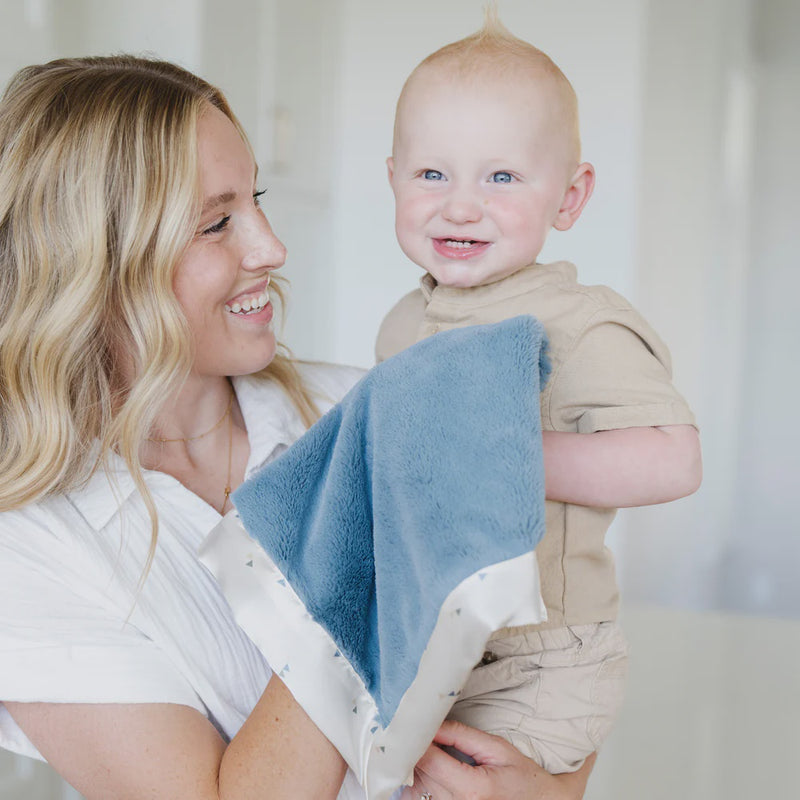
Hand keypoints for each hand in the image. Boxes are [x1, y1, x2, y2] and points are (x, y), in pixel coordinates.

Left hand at [402, 720, 595, 799]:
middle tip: (414, 732)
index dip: (418, 739)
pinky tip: (424, 772)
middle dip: (414, 752)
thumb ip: (462, 735)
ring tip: (420, 752)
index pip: (430, 760)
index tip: (414, 723)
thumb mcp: (497, 748)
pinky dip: (417, 787)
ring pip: (414, 791)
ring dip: (414, 769)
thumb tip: (433, 723)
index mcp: (473, 789)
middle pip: (419, 775)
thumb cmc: (522, 777)